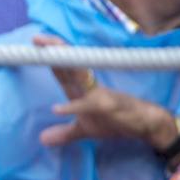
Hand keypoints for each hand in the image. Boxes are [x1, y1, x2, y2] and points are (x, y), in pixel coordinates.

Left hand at [35, 35, 178, 149]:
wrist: (146, 125)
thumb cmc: (116, 121)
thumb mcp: (84, 130)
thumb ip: (64, 133)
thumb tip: (43, 140)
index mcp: (80, 89)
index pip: (62, 69)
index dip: (48, 57)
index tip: (33, 45)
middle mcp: (88, 86)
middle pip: (69, 64)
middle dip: (54, 50)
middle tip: (37, 38)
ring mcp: (98, 94)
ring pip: (79, 75)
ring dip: (65, 65)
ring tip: (48, 55)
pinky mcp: (107, 106)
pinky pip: (88, 105)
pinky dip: (73, 107)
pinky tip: (56, 109)